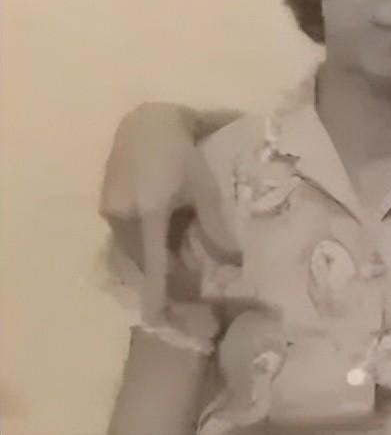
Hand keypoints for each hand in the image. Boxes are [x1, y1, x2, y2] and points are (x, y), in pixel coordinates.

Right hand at [100, 102, 200, 320]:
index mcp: (148, 211)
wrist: (146, 122)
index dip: (156, 291)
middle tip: (184, 295)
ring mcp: (110, 210)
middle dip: (161, 278)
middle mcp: (122, 214)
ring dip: (152, 261)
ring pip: (132, 249)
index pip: (153, 261)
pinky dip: (144, 245)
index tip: (156, 319)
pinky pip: (126, 236)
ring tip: (178, 269)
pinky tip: (162, 243)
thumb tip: (232, 261)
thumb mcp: (204, 188)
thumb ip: (215, 227)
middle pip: (141, 259)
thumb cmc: (183, 152)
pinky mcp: (106, 205)